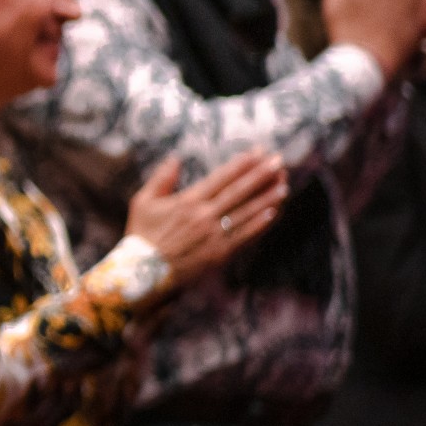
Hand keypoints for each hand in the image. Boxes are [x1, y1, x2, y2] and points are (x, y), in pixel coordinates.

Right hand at [123, 152, 289, 285]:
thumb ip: (161, 178)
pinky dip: (259, 224)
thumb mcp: (143, 201)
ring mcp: (214, 235)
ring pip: (246, 213)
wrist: (142, 274)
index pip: (221, 178)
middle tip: (278, 161)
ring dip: (266, 198)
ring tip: (283, 184)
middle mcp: (204, 216)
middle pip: (238, 192)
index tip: (257, 152)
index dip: (241, 164)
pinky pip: (244, 236)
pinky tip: (273, 213)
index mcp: (187, 201)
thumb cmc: (141, 235)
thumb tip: (175, 158)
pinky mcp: (219, 254)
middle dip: (260, 175)